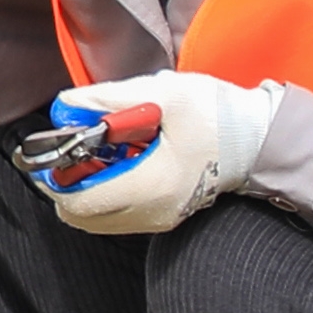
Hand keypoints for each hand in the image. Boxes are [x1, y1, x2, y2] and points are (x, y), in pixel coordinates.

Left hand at [42, 73, 280, 233]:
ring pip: (99, 218)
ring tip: (100, 153)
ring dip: (87, 189)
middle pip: (83, 215)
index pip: (81, 202)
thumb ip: (107, 99)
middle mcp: (153, 211)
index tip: (54, 152)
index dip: (56, 178)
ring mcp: (160, 218)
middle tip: (73, 150)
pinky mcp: (165, 216)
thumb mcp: (160, 94)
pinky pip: (119, 215)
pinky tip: (120, 161)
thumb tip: (66, 106)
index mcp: (151, 185)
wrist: (258, 138)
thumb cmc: (216, 115)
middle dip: (68, 183)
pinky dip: (107, 192)